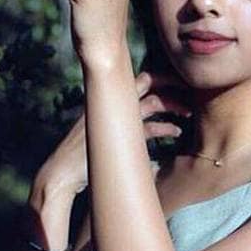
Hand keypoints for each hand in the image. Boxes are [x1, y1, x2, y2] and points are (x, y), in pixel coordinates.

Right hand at [33, 66, 192, 198]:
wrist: (61, 173)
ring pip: (151, 102)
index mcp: (107, 100)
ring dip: (172, 105)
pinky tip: (176, 131)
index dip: (157, 77)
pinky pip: (149, 128)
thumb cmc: (79, 157)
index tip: (176, 82)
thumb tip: (137, 128)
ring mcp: (115, 119)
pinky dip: (165, 128)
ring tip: (188, 112)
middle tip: (189, 86)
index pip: (136, 80)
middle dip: (169, 81)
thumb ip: (118, 126)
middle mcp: (111, 104)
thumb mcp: (100, 134)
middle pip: (145, 81)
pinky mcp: (119, 137)